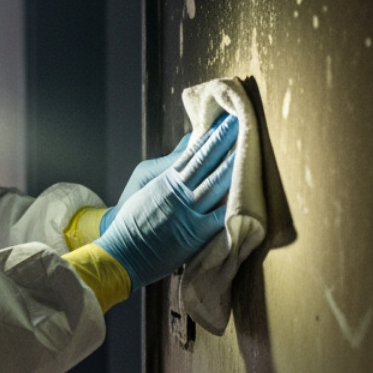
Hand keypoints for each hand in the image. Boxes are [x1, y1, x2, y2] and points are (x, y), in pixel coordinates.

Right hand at [94, 114, 236, 289]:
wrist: (123, 251)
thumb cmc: (131, 219)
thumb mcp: (145, 185)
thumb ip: (167, 166)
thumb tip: (187, 145)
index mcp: (168, 179)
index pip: (193, 153)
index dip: (210, 136)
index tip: (223, 120)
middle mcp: (179, 191)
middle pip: (206, 161)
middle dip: (224, 140)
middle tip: (240, 121)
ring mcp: (188, 211)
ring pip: (216, 183)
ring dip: (233, 165)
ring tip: (248, 148)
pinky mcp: (195, 233)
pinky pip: (220, 216)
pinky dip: (233, 206)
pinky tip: (249, 195)